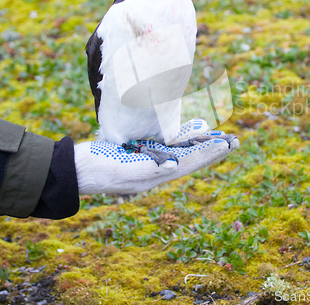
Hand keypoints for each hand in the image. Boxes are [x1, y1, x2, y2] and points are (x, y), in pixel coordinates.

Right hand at [74, 132, 238, 194]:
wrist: (75, 169)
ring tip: (221, 138)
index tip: (227, 144)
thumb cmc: (97, 169)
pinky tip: (191, 133)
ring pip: (182, 152)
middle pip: (191, 159)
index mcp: (157, 175)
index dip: (209, 153)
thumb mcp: (125, 172)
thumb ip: (151, 170)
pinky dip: (181, 140)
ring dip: (200, 145)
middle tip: (235, 141)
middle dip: (212, 150)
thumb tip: (176, 166)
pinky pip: (167, 147)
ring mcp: (149, 162)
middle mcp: (157, 169)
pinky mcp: (141, 154)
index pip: (190, 163)